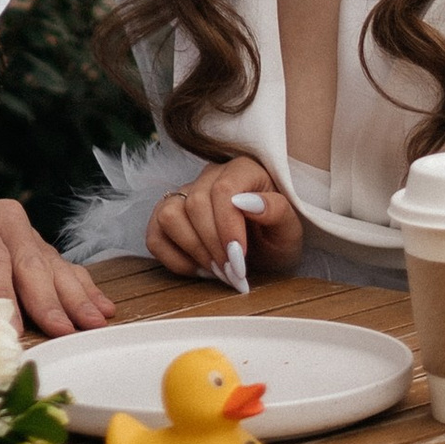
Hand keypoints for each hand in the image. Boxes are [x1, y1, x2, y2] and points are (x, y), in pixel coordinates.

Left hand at [0, 191, 115, 336]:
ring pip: (52, 263)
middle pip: (27, 259)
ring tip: (94, 322)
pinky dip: (83, 287)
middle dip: (47, 298)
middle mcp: (0, 215)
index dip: (3, 293)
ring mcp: (22, 229)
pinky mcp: (35, 244)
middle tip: (64, 331)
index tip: (15, 330)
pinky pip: (62, 266)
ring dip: (74, 296)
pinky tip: (103, 307)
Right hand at [146, 155, 303, 293]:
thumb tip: (248, 202)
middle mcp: (210, 176)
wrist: (268, 247)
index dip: (227, 228)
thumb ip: (276, 210)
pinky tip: (199, 268)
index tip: (239, 260)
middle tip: (232, 273)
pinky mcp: (169, 216)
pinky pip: (155, 234)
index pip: (222, 190)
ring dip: (193, 250)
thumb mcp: (290, 228)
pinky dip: (173, 258)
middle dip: (213, 246)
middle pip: (195, 204)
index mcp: (243, 170)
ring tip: (217, 270)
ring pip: (168, 213)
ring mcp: (186, 194)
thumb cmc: (278, 236)